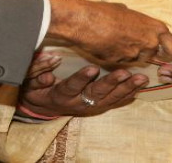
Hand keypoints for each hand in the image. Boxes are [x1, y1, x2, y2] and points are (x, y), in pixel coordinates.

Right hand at [18, 51, 146, 117]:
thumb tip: (50, 65)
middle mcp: (78, 103)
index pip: (72, 86)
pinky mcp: (98, 106)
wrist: (44, 107)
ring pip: (110, 99)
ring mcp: (90, 106)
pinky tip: (139, 86)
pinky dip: (128, 95)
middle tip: (125, 73)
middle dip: (112, 83)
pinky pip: (115, 102)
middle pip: (97, 93)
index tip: (92, 68)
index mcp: (61, 95)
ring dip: (126, 89)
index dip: (81, 78)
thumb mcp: (31, 81)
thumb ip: (38, 72)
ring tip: (140, 79)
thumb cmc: (37, 89)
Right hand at [45, 0, 171, 65]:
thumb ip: (139, 23)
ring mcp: (135, 55)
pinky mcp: (120, 64)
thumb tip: (138, 25)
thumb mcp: (127, 12)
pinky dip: (116, 58)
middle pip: (154, 56)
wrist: (83, 21)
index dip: (171, 52)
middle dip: (146, 53)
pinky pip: (122, 64)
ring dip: (129, 55)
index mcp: (155, 28)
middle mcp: (149, 43)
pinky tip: (106, 46)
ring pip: (137, 60)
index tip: (165, 51)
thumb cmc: (104, 12)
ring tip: (114, 41)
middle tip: (133, 45)